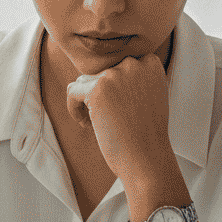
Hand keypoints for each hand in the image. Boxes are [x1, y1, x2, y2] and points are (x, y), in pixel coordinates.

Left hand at [71, 53, 173, 184]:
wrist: (147, 158)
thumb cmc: (146, 133)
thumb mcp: (149, 96)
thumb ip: (131, 78)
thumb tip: (97, 73)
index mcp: (149, 63)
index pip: (117, 64)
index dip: (113, 87)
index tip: (118, 107)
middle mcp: (133, 64)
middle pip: (100, 72)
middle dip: (99, 95)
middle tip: (108, 119)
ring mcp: (115, 75)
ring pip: (84, 81)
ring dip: (86, 102)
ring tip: (97, 124)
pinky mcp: (97, 89)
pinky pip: (72, 91)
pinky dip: (73, 109)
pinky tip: (85, 125)